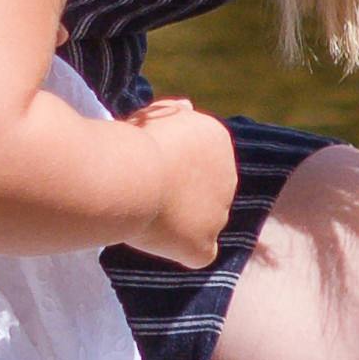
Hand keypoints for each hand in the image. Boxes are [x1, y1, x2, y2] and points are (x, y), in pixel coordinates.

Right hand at [126, 99, 238, 266]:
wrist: (130, 175)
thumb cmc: (133, 142)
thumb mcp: (153, 116)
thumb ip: (172, 113)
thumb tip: (187, 106)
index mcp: (217, 141)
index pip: (201, 160)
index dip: (171, 168)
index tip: (145, 167)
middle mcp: (228, 176)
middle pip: (204, 192)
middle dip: (179, 195)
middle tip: (143, 193)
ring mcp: (219, 213)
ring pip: (202, 222)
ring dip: (179, 222)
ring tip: (146, 213)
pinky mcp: (203, 243)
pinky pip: (199, 253)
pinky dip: (182, 251)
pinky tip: (160, 241)